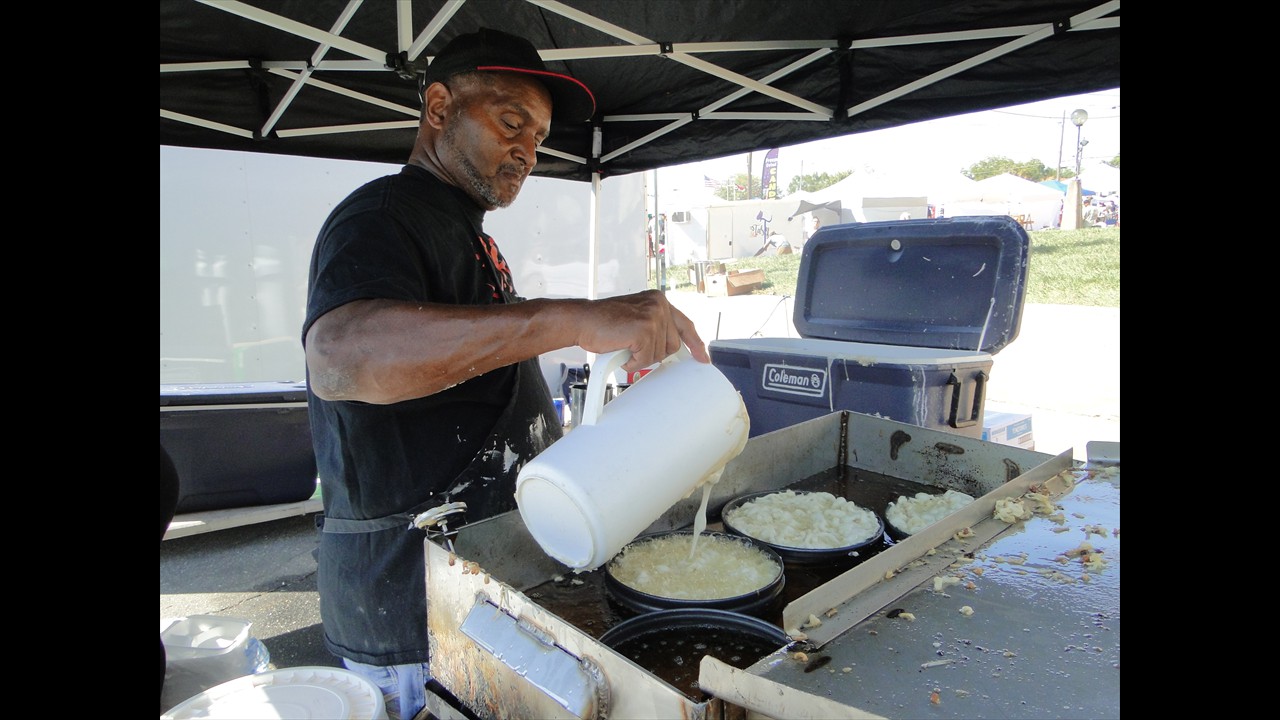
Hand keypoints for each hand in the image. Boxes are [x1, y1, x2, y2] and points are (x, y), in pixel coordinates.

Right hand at [574, 290, 707, 371]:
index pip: (685, 324)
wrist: (582, 320)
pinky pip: (646, 359)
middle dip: (654, 352)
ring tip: (624, 345)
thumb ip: (655, 327)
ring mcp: (653, 317)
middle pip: (673, 345)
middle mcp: (659, 305)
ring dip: (640, 358)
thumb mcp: (636, 317)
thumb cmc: (603, 322)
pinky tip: (621, 350)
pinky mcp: (644, 330)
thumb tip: (670, 347)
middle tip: (634, 347)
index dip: (695, 343)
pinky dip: (632, 362)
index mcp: (658, 301)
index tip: (703, 357)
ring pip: (659, 354)